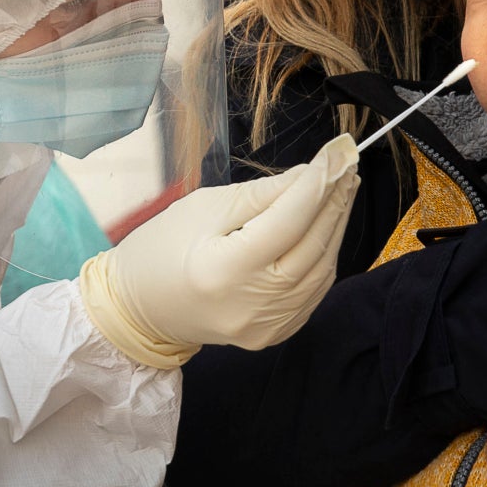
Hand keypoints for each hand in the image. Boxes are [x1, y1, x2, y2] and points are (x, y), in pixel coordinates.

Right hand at [80, 135, 360, 363]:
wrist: (139, 310)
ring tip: (341, 189)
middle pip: (312, 246)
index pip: (288, 222)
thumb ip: (259, 195)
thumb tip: (308, 175)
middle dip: (334, 200)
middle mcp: (251, 305)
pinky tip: (324, 229)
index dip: (317, 185)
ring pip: (321, 270)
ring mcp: (265, 326)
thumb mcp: (202, 209)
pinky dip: (324, 257)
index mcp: (223, 270)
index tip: (338, 152)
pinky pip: (313, 292)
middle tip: (347, 163)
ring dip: (335, 227)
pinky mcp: (274, 335)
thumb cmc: (160, 250)